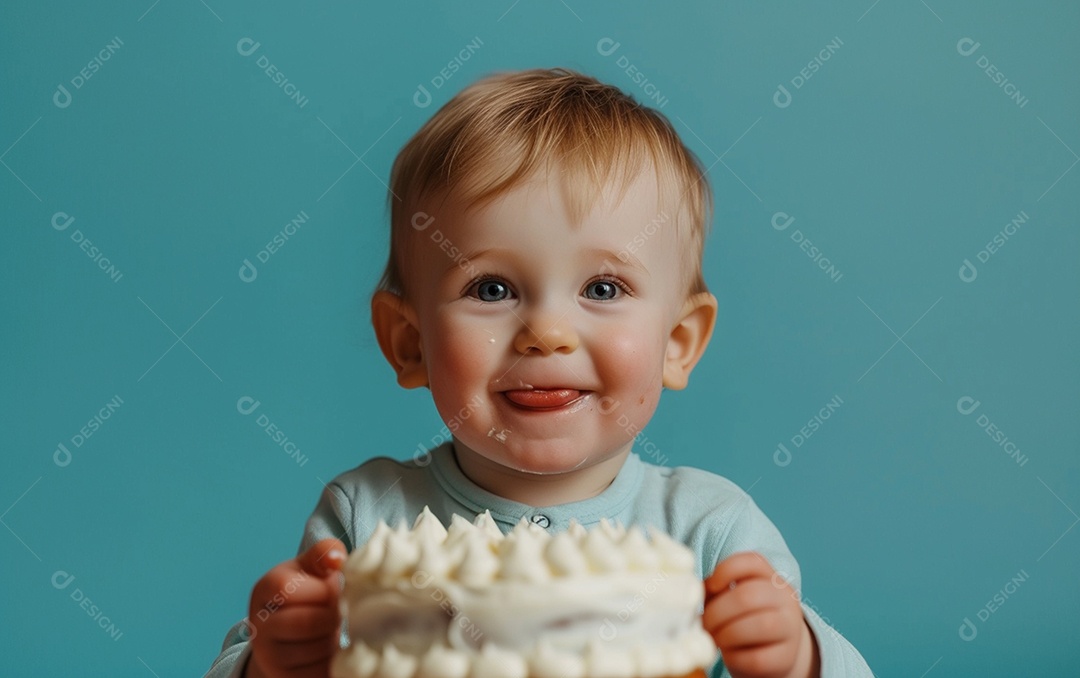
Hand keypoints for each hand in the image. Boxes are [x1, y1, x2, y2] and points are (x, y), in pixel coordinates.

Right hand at [245, 539, 347, 677]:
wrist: (288, 634)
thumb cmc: (307, 591)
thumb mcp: (311, 567)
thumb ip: (324, 554)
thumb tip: (338, 557)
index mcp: (264, 589)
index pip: (288, 589)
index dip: (322, 589)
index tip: (334, 588)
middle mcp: (258, 625)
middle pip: (306, 623)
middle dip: (334, 615)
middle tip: (341, 611)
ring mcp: (268, 655)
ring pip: (317, 649)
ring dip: (336, 637)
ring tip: (332, 628)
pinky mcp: (283, 677)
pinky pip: (318, 671)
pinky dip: (333, 660)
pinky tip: (330, 648)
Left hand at [703, 552, 819, 677]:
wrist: (773, 654)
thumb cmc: (744, 621)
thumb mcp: (734, 600)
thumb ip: (717, 590)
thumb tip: (694, 591)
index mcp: (771, 578)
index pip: (753, 561)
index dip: (726, 570)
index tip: (710, 586)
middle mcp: (786, 599)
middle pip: (748, 596)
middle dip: (716, 612)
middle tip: (704, 624)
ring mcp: (790, 629)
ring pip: (758, 626)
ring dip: (725, 634)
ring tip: (714, 638)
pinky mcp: (786, 658)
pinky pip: (757, 658)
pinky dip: (734, 657)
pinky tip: (729, 654)